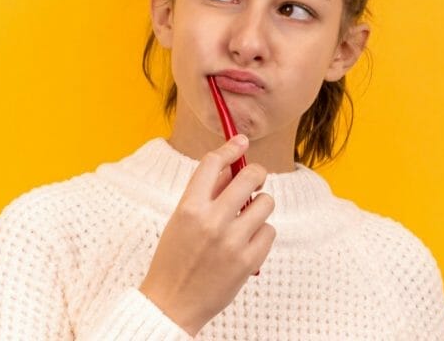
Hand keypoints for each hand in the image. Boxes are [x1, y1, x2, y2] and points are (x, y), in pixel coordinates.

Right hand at [138, 135, 275, 336]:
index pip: (213, 163)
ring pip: (265, 203)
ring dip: (260, 205)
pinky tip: (248, 241)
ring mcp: (232, 241)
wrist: (172, 302)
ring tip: (247, 217)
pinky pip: (270, 231)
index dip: (230, 148)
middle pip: (249, 177)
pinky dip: (262, 232)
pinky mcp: (249, 261)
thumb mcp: (180, 219)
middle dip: (256, 173)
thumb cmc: (174, 258)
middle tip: (254, 180)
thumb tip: (231, 167)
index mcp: (189, 207)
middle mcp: (211, 220)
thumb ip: (205, 193)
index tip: (240, 141)